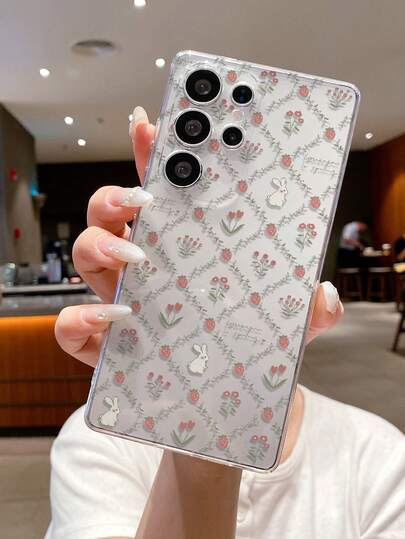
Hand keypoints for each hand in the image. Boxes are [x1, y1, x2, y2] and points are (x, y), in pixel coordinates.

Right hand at [55, 106, 342, 367]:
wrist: (225, 403)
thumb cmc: (245, 351)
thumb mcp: (285, 325)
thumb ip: (310, 309)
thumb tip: (324, 292)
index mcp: (177, 251)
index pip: (159, 194)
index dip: (151, 157)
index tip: (152, 124)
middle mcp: (142, 271)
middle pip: (108, 214)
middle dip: (114, 195)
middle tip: (142, 198)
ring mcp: (118, 304)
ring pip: (84, 254)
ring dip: (100, 246)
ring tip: (135, 258)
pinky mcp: (103, 346)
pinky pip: (69, 325)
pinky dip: (80, 317)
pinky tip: (115, 319)